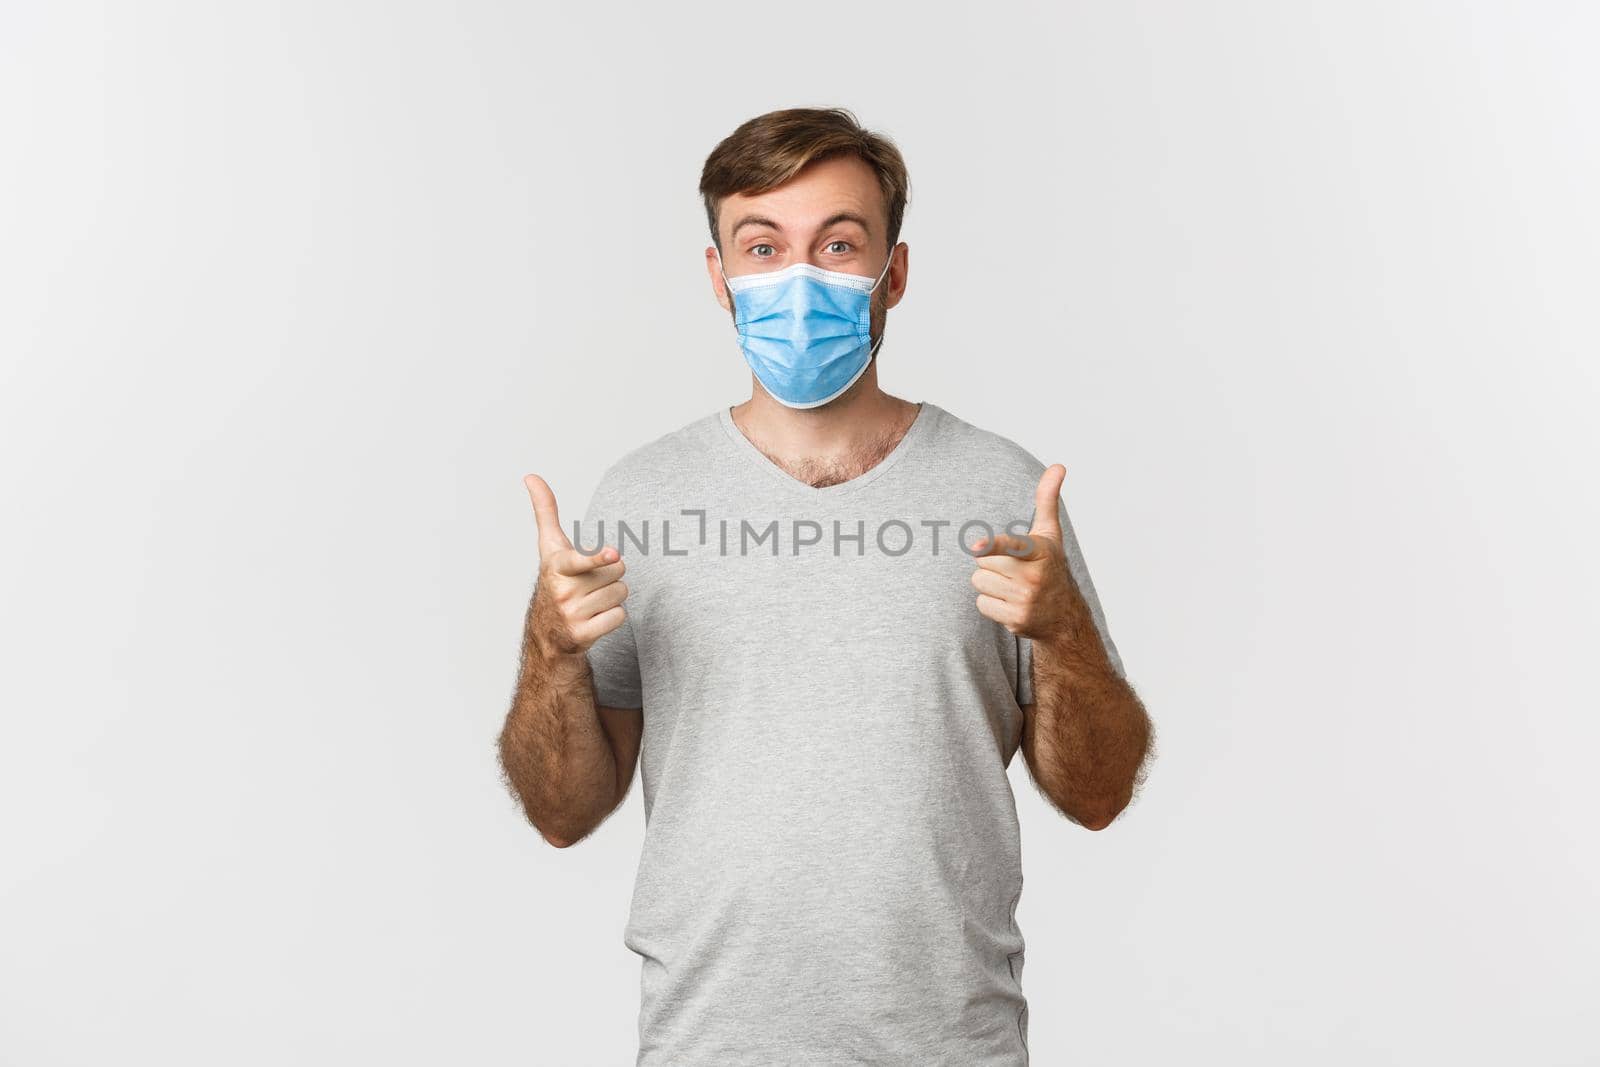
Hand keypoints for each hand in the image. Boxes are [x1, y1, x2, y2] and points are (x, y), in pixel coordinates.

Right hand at [524, 474, 627, 657]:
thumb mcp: (550, 547)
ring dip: (611, 597)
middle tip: (590, 585)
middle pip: (617, 573)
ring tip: (591, 602)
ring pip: (621, 594)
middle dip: (609, 576)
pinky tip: (594, 619)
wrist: (548, 633)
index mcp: (557, 567)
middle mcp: (563, 591)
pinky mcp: (583, 635)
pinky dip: (612, 617)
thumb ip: (545, 511)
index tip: (612, 554)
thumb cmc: (556, 580)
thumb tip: (531, 475)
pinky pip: (620, 617)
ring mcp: (572, 615)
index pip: (581, 561)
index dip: (598, 558)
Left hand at [970, 464, 1090, 640]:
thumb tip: (1058, 465)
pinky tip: (1009, 602)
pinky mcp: (1015, 620)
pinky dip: (990, 603)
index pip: (1011, 546)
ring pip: (979, 583)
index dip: (993, 545)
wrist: (1064, 615)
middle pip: (983, 563)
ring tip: (1011, 585)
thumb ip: (1047, 499)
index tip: (977, 546)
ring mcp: (1025, 600)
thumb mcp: (1051, 533)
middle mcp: (1034, 578)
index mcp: (1040, 552)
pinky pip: (981, 604)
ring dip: (989, 583)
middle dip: (991, 563)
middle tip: (1012, 568)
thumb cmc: (1050, 566)